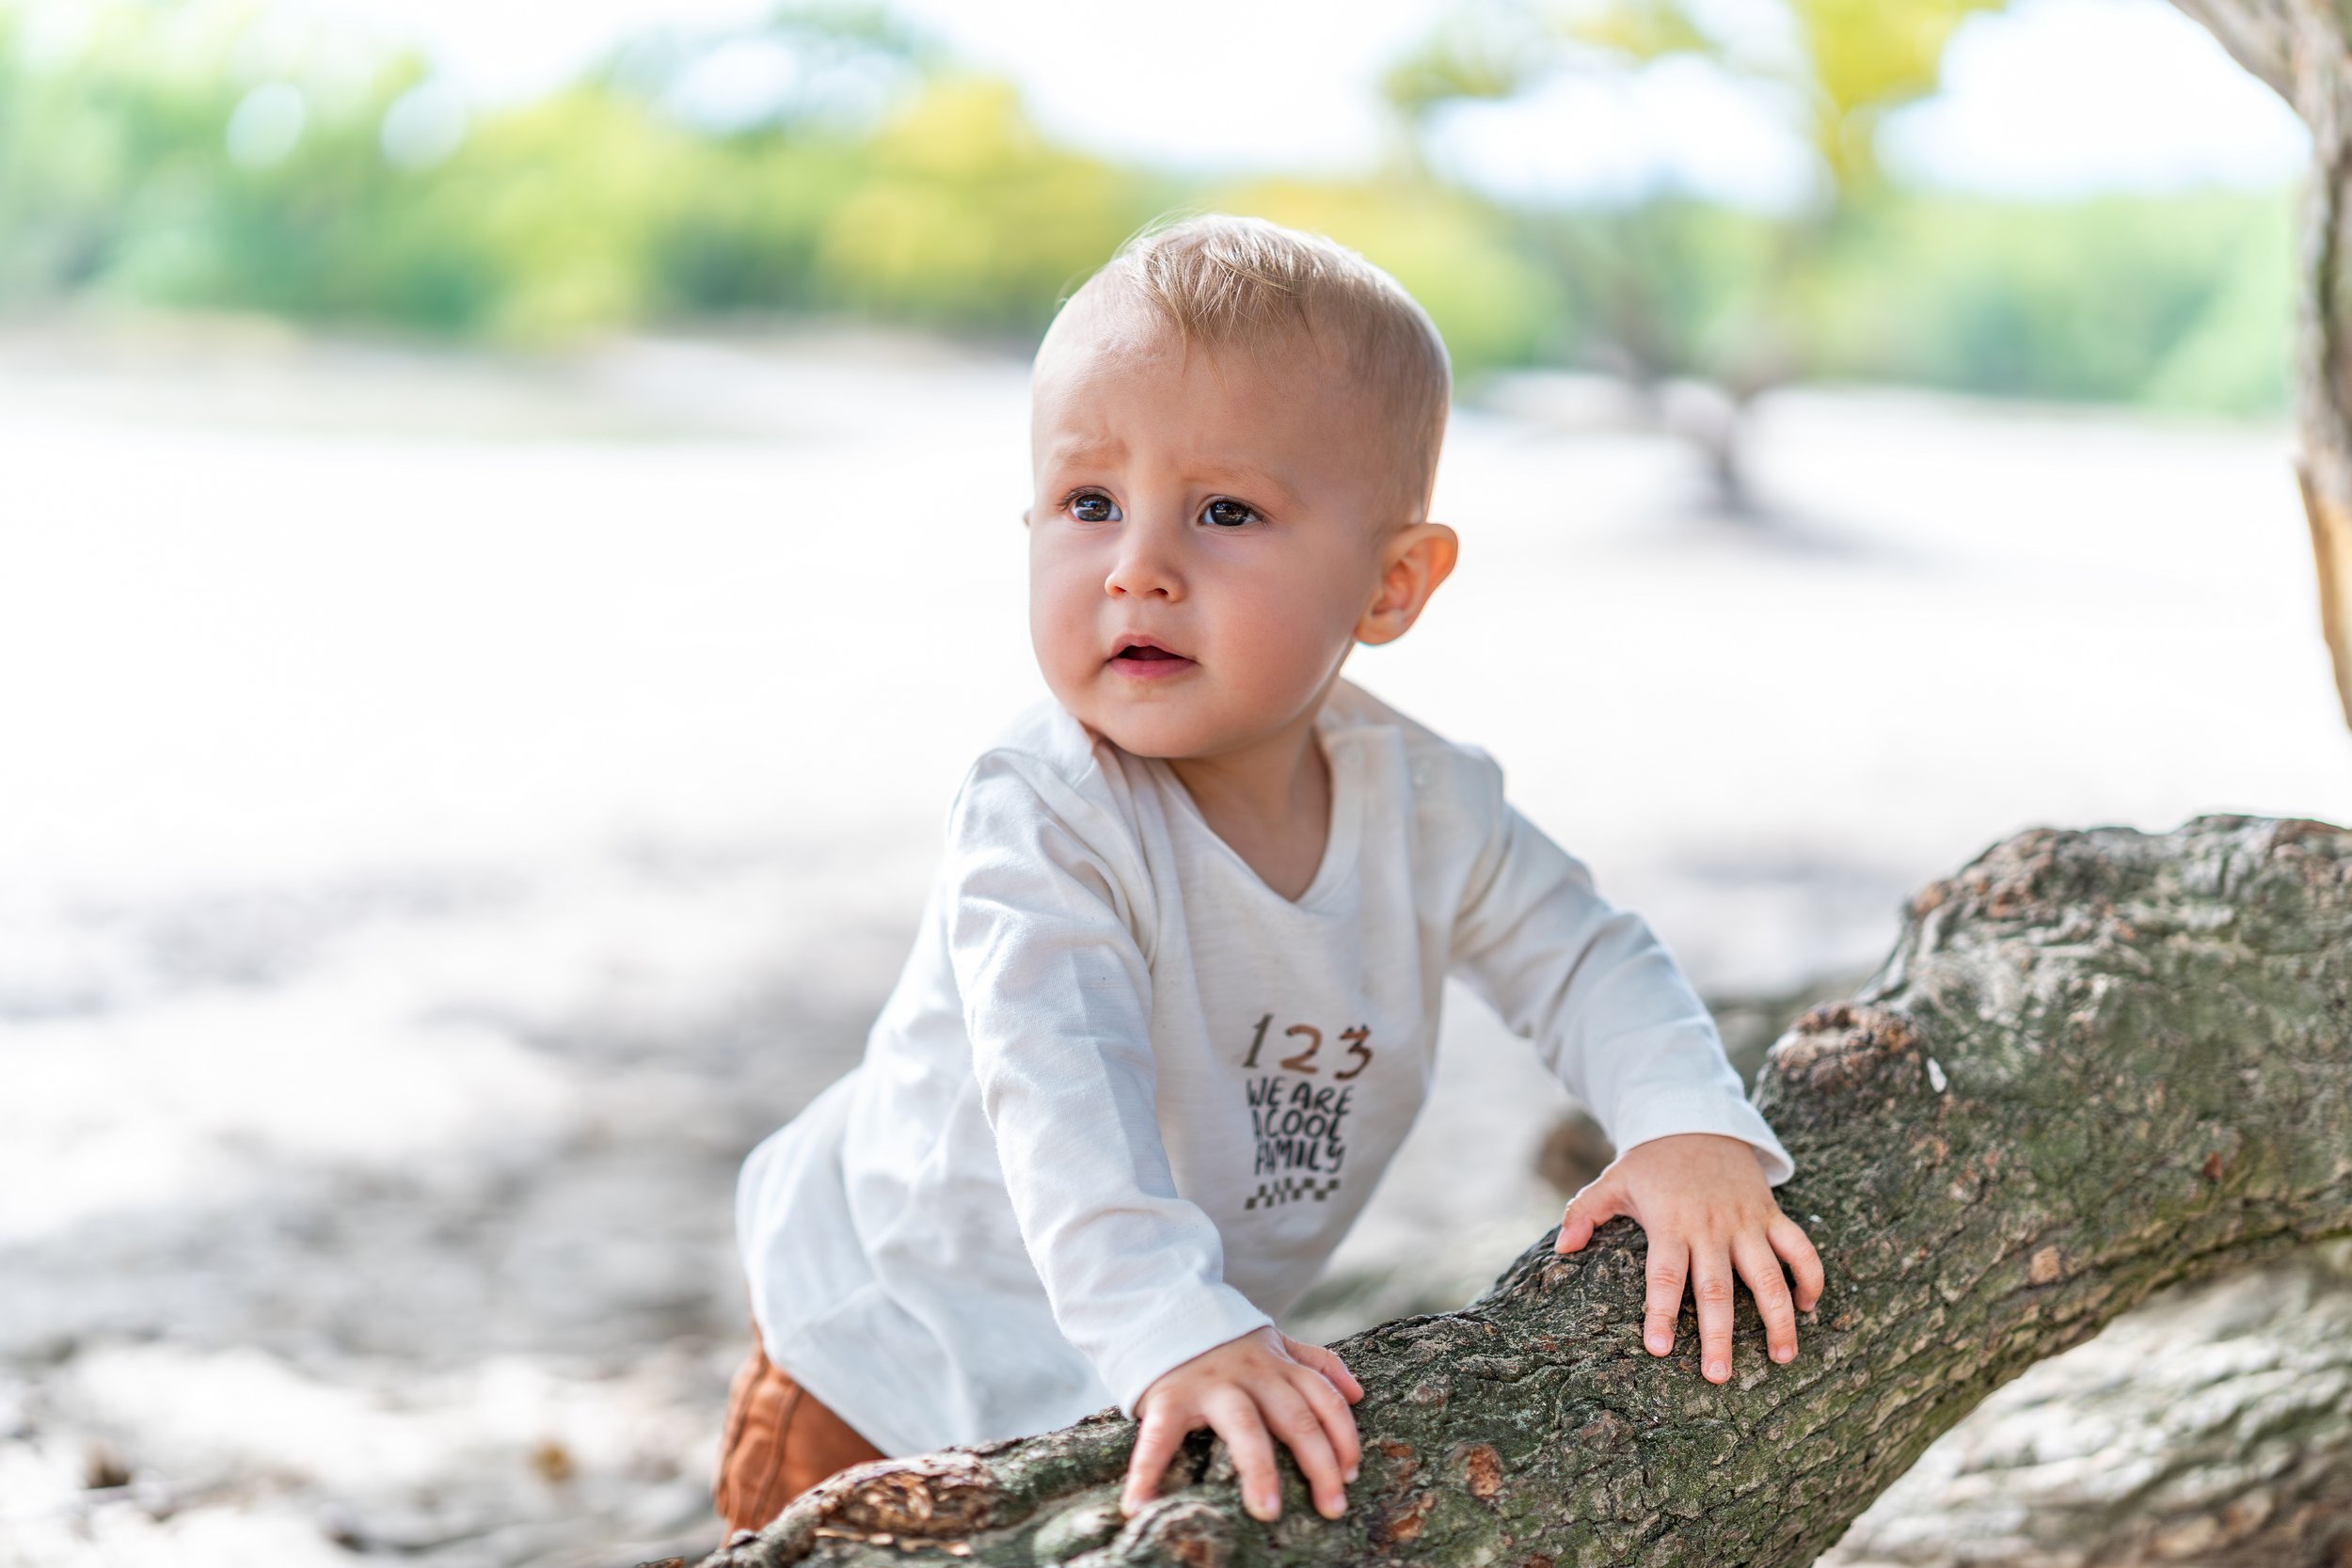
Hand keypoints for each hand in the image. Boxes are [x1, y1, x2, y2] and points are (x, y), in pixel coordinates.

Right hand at [1123, 1325, 1364, 1523]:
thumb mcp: (1272, 1341)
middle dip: (1320, 1465)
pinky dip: (1147, 1472)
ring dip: (1259, 1469)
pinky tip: (1138, 1504)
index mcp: (1277, 1363)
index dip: (1344, 1437)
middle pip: (1296, 1418)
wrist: (1162, 1307)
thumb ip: (1314, 1363)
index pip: (1325, 1399)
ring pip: (1245, 1426)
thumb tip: (1358, 1392)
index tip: (1352, 1474)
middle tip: (1332, 1508)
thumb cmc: (1223, 1339)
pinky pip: (1160, 1437)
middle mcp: (1251, 1372)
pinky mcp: (1169, 1396)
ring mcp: (1210, 1384)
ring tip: (1268, 1511)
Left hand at [1554, 1132, 1823, 1382]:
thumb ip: (1584, 1213)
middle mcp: (1711, 1227)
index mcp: (1670, 1224)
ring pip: (1768, 1275)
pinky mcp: (1770, 1215)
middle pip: (1717, 1288)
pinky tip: (1810, 1308)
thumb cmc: (1651, 1161)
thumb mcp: (1613, 1180)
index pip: (1665, 1276)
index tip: (1659, 1350)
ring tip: (1783, 1357)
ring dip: (1779, 1317)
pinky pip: (1799, 1248)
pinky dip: (1810, 1276)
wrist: (1697, 1120)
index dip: (1662, 1313)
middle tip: (1719, 1376)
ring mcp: (1746, 1222)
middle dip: (1719, 1335)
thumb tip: (1561, 1250)